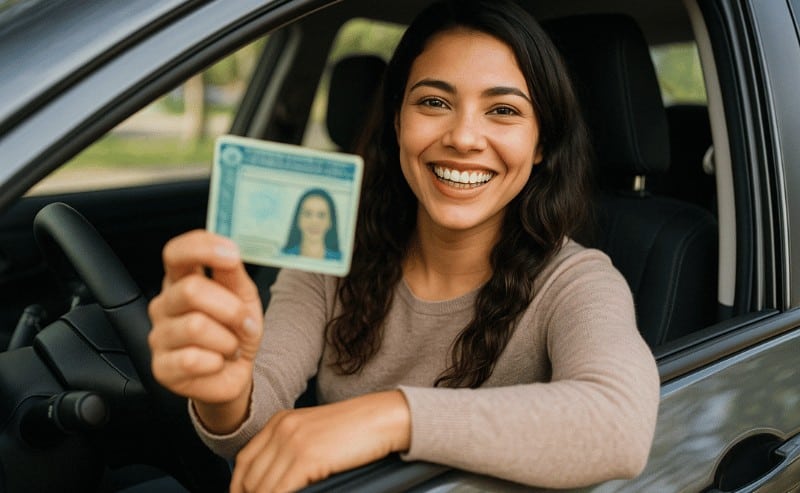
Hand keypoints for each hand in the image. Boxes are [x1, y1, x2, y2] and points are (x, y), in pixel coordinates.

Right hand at [147, 230, 263, 432]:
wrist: (234, 373)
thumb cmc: (235, 331)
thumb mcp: (243, 297)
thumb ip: (234, 273)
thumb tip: (231, 249)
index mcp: (181, 280)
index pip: (175, 253)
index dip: (202, 248)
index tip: (232, 254)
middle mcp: (164, 304)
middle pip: (191, 290)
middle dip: (230, 308)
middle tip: (245, 323)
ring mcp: (158, 336)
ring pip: (195, 326)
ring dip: (227, 340)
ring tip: (230, 346)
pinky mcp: (161, 368)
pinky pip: (193, 359)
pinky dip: (217, 362)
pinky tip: (217, 363)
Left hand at [230, 390, 410, 492]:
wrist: (382, 418)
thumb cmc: (355, 429)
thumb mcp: (314, 432)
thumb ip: (290, 449)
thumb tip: (275, 482)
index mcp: (280, 421)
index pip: (244, 461)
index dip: (239, 487)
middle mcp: (281, 429)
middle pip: (249, 477)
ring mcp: (292, 443)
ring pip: (261, 488)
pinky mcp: (307, 458)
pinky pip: (280, 491)